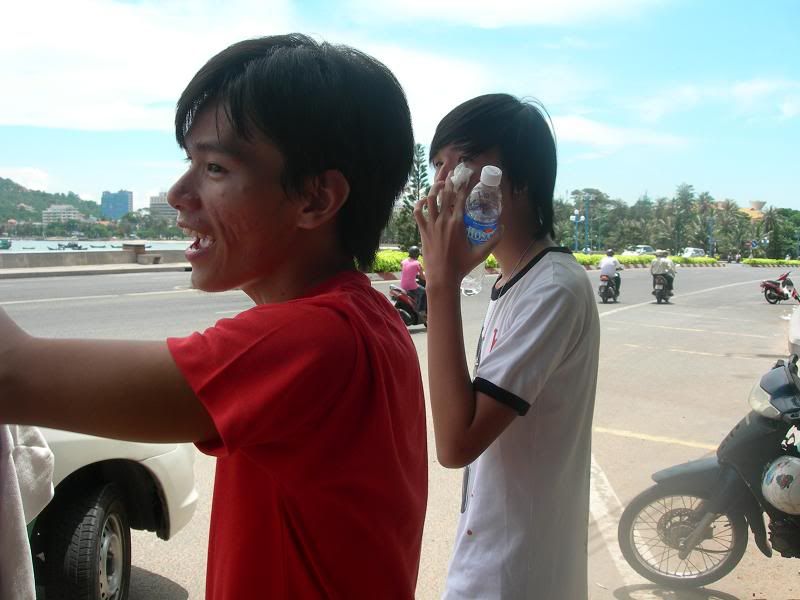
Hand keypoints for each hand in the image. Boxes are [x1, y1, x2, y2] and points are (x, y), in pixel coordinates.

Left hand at [413, 171, 501, 290]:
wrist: (442, 278)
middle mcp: (444, 221)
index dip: (465, 183)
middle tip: (453, 172)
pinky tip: (424, 200)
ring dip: (435, 188)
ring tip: (440, 183)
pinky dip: (420, 204)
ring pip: (431, 199)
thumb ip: (494, 240)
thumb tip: (503, 227)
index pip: (462, 197)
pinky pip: (418, 213)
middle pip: (446, 193)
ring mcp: (432, 225)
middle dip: (450, 180)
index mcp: (458, 223)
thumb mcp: (481, 253)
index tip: (468, 175)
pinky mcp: (423, 231)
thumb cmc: (462, 266)